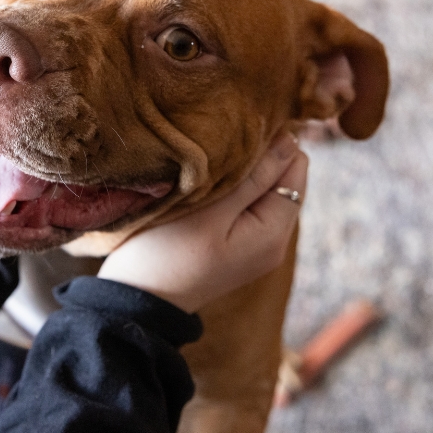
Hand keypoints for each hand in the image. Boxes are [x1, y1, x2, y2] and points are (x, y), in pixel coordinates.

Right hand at [98, 130, 307, 312]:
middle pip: (282, 179)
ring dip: (242, 174)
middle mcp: (274, 242)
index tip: (233, 131)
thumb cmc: (166, 254)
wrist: (136, 301)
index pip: (296, 167)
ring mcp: (256, 246)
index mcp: (274, 232)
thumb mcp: (210, 212)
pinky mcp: (238, 247)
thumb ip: (254, 178)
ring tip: (207, 167)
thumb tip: (291, 140)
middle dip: (257, 158)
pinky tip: (207, 187)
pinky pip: (248, 206)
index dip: (271, 142)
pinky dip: (233, 190)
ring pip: (263, 191)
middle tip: (215, 147)